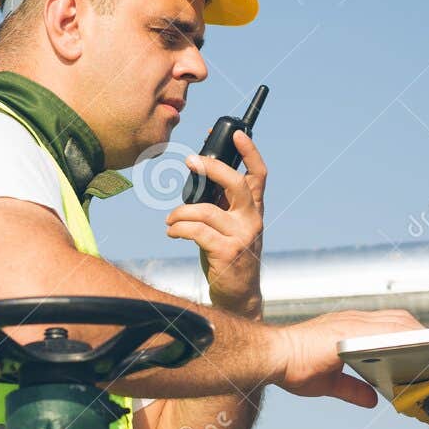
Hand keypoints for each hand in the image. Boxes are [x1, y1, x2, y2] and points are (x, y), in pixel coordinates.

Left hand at [164, 131, 265, 317]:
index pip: (258, 174)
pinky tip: (172, 232)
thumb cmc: (227, 256)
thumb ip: (220, 204)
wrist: (238, 296)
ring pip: (206, 211)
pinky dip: (179, 229)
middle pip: (235, 183)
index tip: (236, 132)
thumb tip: (196, 177)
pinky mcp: (227, 253)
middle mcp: (252, 219)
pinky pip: (197, 232)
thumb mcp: (229, 226)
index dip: (250, 151)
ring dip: (181, 212)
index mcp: (254, 209)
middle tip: (190, 161)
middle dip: (212, 168)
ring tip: (170, 220)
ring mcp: (242, 236)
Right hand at [276, 309, 423, 407]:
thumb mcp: (329, 383)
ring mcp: (352, 323)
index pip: (388, 323)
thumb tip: (371, 400)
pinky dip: (406, 339)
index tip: (424, 347)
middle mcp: (353, 320)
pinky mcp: (351, 330)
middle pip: (399, 320)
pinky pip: (387, 331)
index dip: (408, 332)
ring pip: (398, 322)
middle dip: (421, 334)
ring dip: (419, 335)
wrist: (272, 356)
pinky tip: (418, 351)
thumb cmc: (292, 366)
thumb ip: (352, 389)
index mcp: (348, 328)